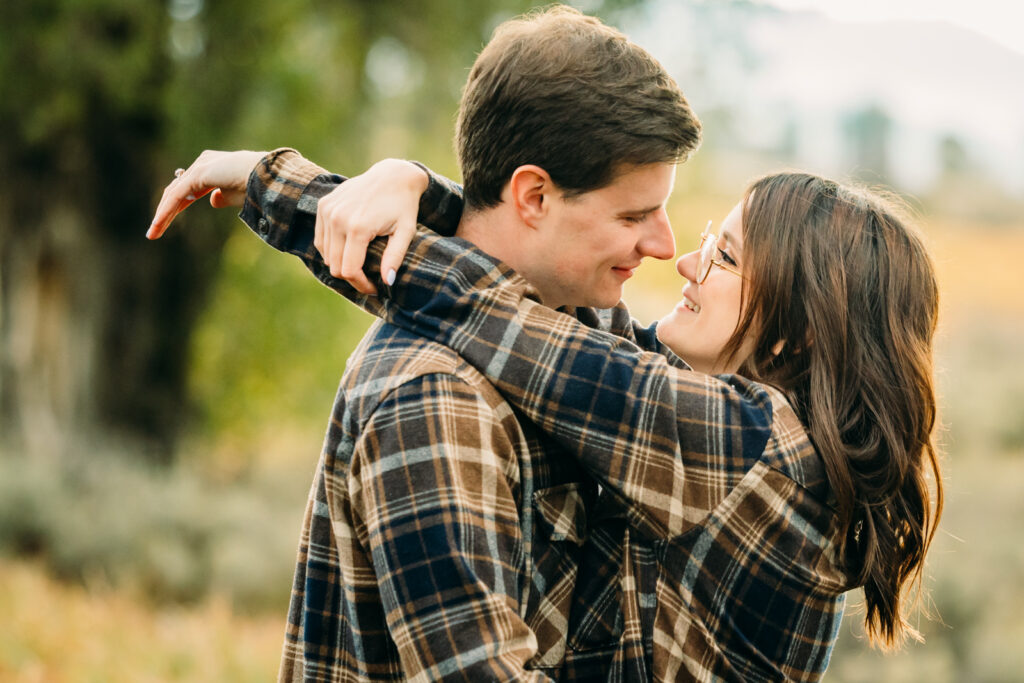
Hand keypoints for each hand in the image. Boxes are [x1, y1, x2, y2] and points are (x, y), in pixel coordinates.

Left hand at [147, 149, 266, 239]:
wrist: (269, 178)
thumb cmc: (260, 187)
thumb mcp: (238, 196)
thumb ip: (224, 197)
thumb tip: (212, 200)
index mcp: (214, 166)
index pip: (189, 188)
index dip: (177, 205)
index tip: (166, 222)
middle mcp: (204, 163)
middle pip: (177, 190)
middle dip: (165, 210)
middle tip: (154, 230)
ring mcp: (201, 166)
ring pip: (174, 193)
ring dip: (162, 214)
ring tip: (153, 233)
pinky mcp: (199, 174)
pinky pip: (177, 195)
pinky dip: (166, 211)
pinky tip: (159, 224)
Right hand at [316, 158, 428, 294]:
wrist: (393, 175)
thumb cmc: (403, 206)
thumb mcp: (406, 232)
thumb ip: (395, 258)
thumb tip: (387, 282)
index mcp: (358, 227)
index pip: (349, 270)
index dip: (360, 285)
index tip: (374, 289)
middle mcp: (337, 218)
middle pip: (334, 265)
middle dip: (351, 278)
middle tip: (367, 280)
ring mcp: (327, 210)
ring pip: (325, 254)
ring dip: (340, 264)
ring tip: (359, 265)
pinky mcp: (323, 205)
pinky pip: (320, 238)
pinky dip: (331, 249)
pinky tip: (348, 250)